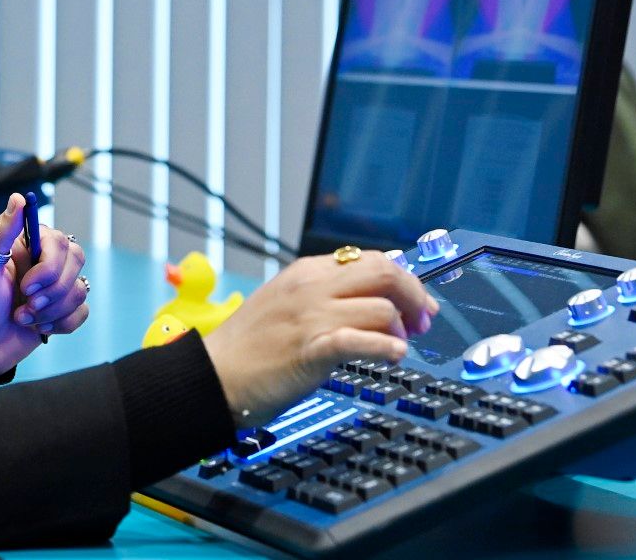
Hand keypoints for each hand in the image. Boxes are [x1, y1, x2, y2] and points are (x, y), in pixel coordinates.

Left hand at [0, 193, 90, 375]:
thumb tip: (18, 198)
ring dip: (52, 310)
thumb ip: (1, 233)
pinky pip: (81, 312)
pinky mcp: (58, 313)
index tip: (27, 286)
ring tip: (22, 318)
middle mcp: (41, 263)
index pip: (58, 240)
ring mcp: (51, 288)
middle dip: (52, 290)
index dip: (49, 265)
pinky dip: (62, 323)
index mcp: (23, 246)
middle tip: (24, 303)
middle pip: (75, 261)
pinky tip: (37, 328)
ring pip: (79, 289)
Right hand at [201, 251, 436, 427]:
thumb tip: (371, 298)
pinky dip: (388, 348)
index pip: (371, 259)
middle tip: (422, 323)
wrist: (213, 375)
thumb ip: (323, 295)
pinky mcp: (312, 349)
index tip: (417, 304)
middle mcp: (311, 287)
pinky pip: (365, 341)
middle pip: (385, 273)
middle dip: (414, 297)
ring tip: (397, 348)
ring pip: (382, 308)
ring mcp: (311, 316)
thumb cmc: (248, 347)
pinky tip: (392, 357)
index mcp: (305, 271)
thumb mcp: (285, 303)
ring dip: (401, 331)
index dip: (404, 281)